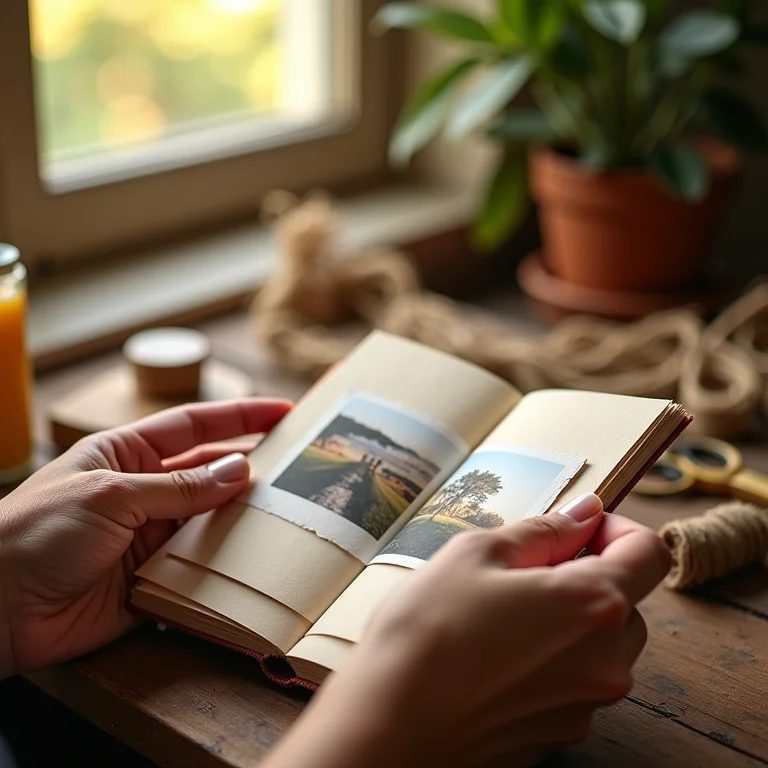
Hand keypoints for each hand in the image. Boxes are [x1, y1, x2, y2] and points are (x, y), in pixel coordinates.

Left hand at [0, 398, 290, 677]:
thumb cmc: (36, 532)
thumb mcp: (111, 496)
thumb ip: (179, 488)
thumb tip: (238, 471)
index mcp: (127, 455)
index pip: (194, 427)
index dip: (240, 416)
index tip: (283, 411)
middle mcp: (145, 493)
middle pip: (210, 475)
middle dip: (252, 470)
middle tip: (301, 468)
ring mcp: (150, 537)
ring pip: (212, 522)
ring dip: (244, 520)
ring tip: (291, 514)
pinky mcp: (154, 581)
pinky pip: (201, 569)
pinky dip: (227, 566)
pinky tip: (257, 562)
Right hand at [266, 494, 670, 767]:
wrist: (388, 727)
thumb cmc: (426, 632)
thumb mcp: (477, 553)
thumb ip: (543, 530)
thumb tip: (585, 512)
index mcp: (593, 604)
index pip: (648, 552)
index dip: (616, 528)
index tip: (576, 528)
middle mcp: (606, 660)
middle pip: (626, 602)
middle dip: (586, 576)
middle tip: (523, 570)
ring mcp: (585, 705)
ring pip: (600, 644)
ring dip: (568, 620)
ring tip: (501, 614)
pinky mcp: (559, 735)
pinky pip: (573, 682)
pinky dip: (550, 660)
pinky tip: (493, 655)